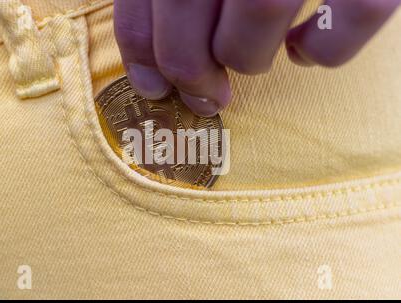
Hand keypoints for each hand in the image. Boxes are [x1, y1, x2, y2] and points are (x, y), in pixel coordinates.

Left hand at [114, 0, 399, 116]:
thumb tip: (150, 64)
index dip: (142, 55)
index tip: (154, 86)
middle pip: (189, 17)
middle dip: (191, 73)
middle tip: (206, 93)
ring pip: (259, 18)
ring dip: (249, 58)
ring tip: (255, 54)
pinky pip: (353, 15)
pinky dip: (324, 49)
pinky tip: (303, 47)